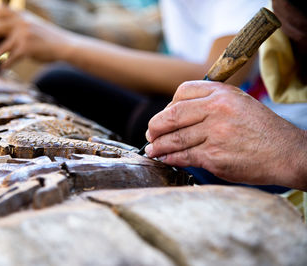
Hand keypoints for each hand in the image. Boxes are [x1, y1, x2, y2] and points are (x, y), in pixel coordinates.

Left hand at [0, 6, 76, 68]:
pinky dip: (4, 65)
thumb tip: (2, 37)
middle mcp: (21, 23)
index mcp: (22, 16)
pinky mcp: (26, 49)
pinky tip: (3, 68)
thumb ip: (20, 26)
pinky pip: (8, 59)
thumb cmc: (49, 39)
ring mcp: (23, 36)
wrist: (65, 46)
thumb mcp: (34, 25)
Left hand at [145, 81, 306, 189]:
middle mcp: (216, 110)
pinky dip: (170, 158)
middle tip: (150, 133)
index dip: (168, 105)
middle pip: (172, 115)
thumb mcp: (239, 103)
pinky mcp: (214, 156)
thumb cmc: (263, 129)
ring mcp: (214, 133)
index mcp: (222, 93)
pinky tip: (164, 158)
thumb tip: (176, 113)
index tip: (164, 116)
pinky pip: (183, 156)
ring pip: (175, 138)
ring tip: (152, 149)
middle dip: (155, 126)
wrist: (287, 153)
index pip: (182, 92)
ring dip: (158, 145)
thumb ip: (210, 103)